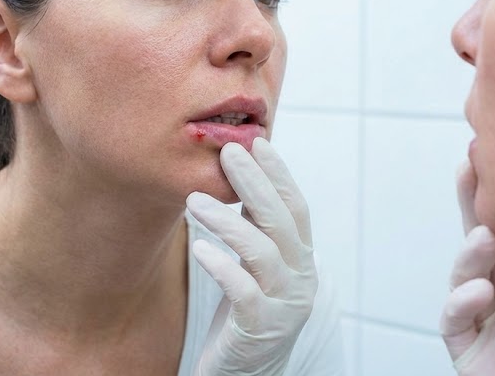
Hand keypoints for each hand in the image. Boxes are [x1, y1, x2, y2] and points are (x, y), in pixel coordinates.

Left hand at [185, 138, 317, 375]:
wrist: (247, 373)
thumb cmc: (247, 312)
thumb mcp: (256, 265)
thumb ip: (256, 228)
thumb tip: (242, 174)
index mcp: (301, 258)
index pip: (295, 207)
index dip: (279, 173)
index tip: (257, 141)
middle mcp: (300, 278)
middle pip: (280, 221)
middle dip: (254, 183)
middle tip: (227, 153)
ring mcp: (284, 305)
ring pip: (261, 252)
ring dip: (227, 221)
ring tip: (193, 200)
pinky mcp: (259, 329)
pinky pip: (244, 292)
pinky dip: (221, 266)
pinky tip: (198, 247)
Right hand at [440, 162, 494, 375]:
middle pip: (487, 243)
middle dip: (476, 204)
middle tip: (472, 164)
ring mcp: (489, 326)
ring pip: (466, 276)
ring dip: (470, 251)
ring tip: (485, 232)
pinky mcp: (472, 355)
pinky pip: (456, 323)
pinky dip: (462, 302)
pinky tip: (484, 289)